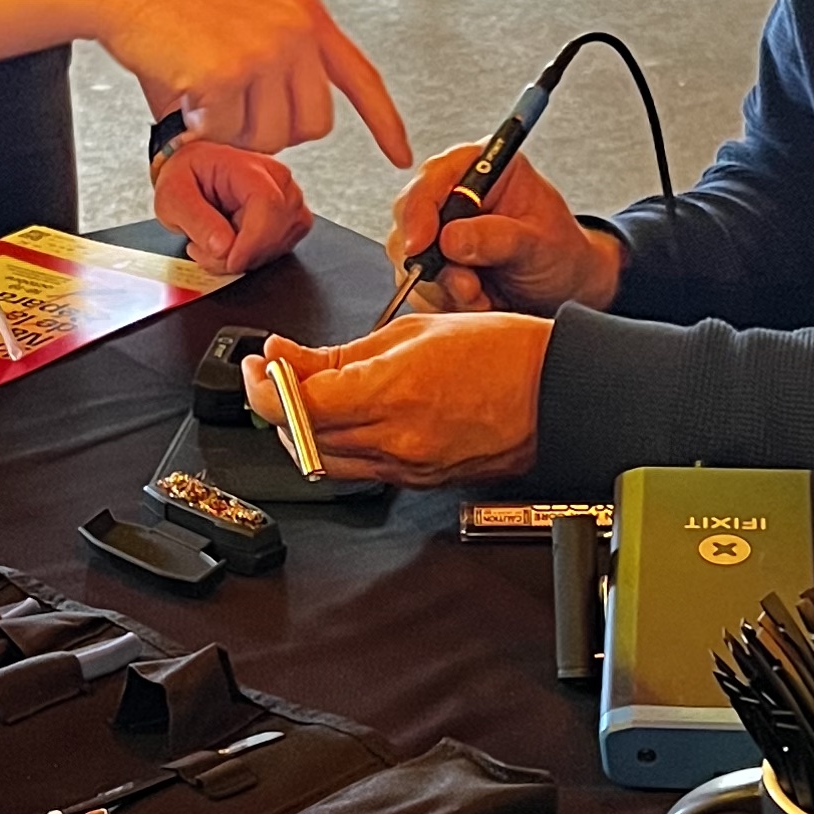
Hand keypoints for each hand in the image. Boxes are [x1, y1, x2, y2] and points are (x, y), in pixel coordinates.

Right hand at [98, 0, 407, 166]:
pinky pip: (228, 136)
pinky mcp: (230, 73)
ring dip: (233, 131)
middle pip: (313, 127)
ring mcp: (266, 51)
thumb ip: (282, 63)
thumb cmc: (174, 5)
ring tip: (203, 88)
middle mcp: (297, 31)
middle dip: (272, 131)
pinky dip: (202, 128)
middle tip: (231, 106)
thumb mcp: (250, 17)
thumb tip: (292, 129)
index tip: (400, 154)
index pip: (362, 78)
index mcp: (307, 16)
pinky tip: (185, 91)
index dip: (384, 123)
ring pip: (270, 139)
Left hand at [155, 138, 310, 277]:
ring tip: (215, 245)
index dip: (254, 239)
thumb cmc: (185, 177)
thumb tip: (223, 248)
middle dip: (243, 254)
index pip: (268, 202)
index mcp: (247, 167)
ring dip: (247, 258)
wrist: (194, 173)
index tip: (231, 261)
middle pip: (278, 228)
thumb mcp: (174, 197)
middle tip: (205, 251)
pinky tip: (233, 246)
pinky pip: (281, 249)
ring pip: (281, 243)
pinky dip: (254, 258)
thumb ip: (196, 221)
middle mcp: (276, 179)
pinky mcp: (289, 219)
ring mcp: (287, 199)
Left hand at [246, 317, 550, 487]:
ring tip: (309, 394)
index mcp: (390, 392)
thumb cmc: (501, 351)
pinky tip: (348, 416)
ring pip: (321, 461)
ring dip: (301, 430)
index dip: (259, 386)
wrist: (556, 391)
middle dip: (275, 404)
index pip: (293, 405)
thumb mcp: (409, 331)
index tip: (257, 365)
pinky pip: (359, 471)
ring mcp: (407, 467)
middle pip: (298, 437)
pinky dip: (338, 445)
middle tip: (275, 373)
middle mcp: (394, 439)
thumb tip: (282, 357)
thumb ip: (336, 353)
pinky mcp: (418, 481)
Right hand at [386, 144, 622, 318]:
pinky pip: (417, 286)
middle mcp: (453, 193)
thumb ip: (498, 239)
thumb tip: (450, 239)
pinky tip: (478, 300)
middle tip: (469, 287)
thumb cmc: (560, 253)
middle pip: (408, 217)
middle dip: (434, 261)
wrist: (564, 289)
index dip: (420, 210)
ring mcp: (438, 229)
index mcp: (481, 167)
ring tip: (485, 295)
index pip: (433, 177)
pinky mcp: (432, 262)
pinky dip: (444, 302)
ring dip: (444, 287)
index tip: (421, 246)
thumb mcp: (539, 244)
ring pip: (409, 258)